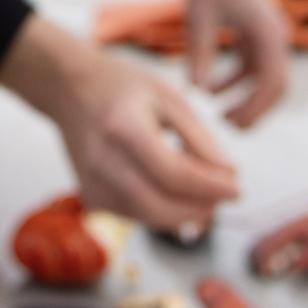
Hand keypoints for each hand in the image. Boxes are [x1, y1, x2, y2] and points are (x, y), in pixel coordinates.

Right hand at [0, 14, 239, 229]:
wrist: (70, 90)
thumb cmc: (122, 89)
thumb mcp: (168, 97)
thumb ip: (199, 137)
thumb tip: (229, 175)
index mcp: (123, 128)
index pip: (172, 172)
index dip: (210, 186)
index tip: (238, 187)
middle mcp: (101, 160)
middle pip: (158, 205)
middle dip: (199, 208)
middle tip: (225, 197)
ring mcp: (91, 183)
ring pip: (148, 218)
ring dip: (184, 215)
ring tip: (208, 198)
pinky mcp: (90, 197)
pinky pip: (135, 216)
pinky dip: (162, 212)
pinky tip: (179, 196)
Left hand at [161, 0, 291, 127]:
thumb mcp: (198, 18)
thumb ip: (199, 54)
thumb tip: (195, 90)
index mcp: (269, 31)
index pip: (273, 80)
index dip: (256, 107)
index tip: (234, 124)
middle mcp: (276, 34)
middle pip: (276, 84)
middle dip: (256, 109)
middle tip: (231, 128)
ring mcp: (268, 34)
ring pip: (265, 78)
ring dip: (246, 97)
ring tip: (221, 118)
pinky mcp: (256, 33)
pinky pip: (253, 65)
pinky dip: (236, 80)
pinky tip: (210, 90)